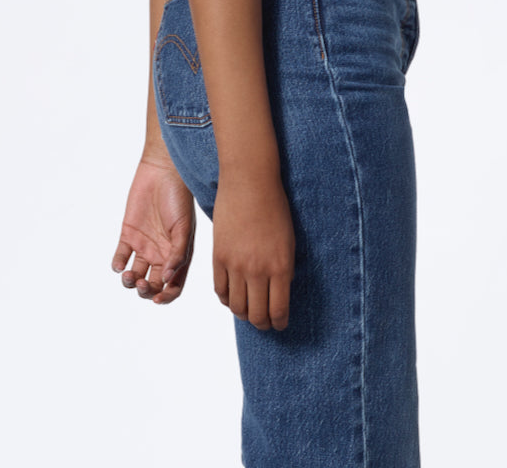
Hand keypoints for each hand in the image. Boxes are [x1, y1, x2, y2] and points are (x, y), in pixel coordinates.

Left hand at [112, 154, 195, 304]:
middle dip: (146, 291)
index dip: (166, 297)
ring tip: (129, 276)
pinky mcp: (128, 235)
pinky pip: (120, 256)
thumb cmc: (179, 198)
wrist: (162, 172)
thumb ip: (178, 254)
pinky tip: (120, 264)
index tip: (157, 298)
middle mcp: (161, 254)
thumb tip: (168, 279)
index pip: (173, 286)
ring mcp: (144, 245)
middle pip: (152, 284)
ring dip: (130, 282)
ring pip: (135, 274)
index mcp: (178, 255)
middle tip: (141, 284)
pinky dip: (118, 264)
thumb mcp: (184, 228)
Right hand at [212, 171, 294, 330]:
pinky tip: (233, 297)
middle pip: (256, 315)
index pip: (278, 310)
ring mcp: (236, 265)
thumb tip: (278, 294)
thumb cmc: (275, 208)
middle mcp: (258, 270)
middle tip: (264, 323)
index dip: (279, 323)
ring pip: (237, 307)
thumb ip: (284, 270)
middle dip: (262, 324)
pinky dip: (227, 299)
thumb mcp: (288, 242)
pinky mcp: (218, 257)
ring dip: (243, 314)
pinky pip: (220, 290)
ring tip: (248, 311)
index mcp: (280, 267)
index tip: (280, 324)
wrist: (250, 182)